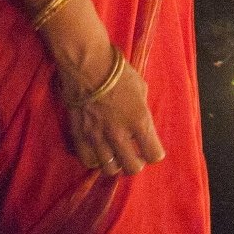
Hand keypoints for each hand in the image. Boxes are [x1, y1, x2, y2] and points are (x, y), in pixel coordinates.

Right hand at [62, 49, 164, 176]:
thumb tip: (140, 126)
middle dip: (136, 163)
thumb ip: (142, 112)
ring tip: (116, 155)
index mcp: (139, 121)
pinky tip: (99, 152)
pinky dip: (95, 160)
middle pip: (132, 168)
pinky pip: (88, 161)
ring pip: (110, 169)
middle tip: (135, 155)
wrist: (88, 64)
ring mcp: (98, 137)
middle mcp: (120, 134)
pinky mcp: (80, 136)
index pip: (154, 155)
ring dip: (116, 164)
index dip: (154, 154)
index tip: (151, 149)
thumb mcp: (141, 89)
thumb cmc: (119, 72)